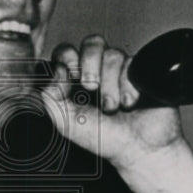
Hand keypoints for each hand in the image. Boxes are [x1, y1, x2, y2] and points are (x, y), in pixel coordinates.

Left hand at [41, 33, 184, 173]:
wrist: (138, 149)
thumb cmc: (104, 139)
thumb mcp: (66, 122)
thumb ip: (51, 96)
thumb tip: (56, 70)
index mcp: (76, 81)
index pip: (67, 52)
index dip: (68, 57)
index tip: (71, 74)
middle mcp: (99, 72)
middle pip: (92, 43)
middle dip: (90, 62)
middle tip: (91, 87)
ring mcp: (121, 71)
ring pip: (113, 54)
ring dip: (110, 84)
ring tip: (112, 107)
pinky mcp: (141, 73)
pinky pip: (133, 63)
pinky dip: (128, 86)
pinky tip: (129, 103)